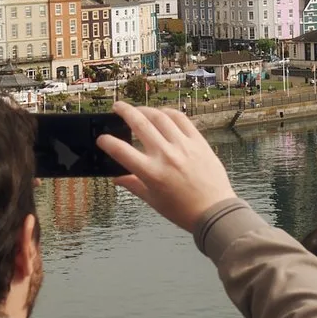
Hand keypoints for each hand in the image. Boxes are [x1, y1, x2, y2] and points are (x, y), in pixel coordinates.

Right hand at [101, 104, 237, 232]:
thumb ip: (133, 185)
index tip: (102, 138)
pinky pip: (181, 120)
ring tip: (138, 110)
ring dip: (145, 110)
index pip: (121, 151)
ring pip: (160, 117)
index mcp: (151, 173)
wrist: (214, 211)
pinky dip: (168, 113)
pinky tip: (162, 113)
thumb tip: (116, 178)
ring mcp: (183, 146)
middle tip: (117, 107)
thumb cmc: (183, 210)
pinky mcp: (198, 142)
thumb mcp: (153, 200)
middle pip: (140, 124)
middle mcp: (165, 155)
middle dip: (124, 111)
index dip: (107, 142)